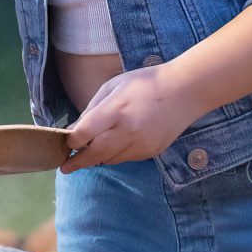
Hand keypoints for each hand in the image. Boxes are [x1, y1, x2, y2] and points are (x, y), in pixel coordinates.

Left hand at [61, 67, 203, 170]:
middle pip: (94, 154)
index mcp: (115, 110)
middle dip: (77, 162)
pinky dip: (115, 155)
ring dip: (97, 158)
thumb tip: (75, 129)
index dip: (71, 141)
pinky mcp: (152, 152)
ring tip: (88, 154)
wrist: (185, 91)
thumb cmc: (145, 83)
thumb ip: (92, 109)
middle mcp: (127, 131)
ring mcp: (141, 144)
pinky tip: (114, 146)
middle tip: (65, 168)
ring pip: (110, 159)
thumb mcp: (113, 86)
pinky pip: (126, 159)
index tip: (65, 142)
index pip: (84, 134)